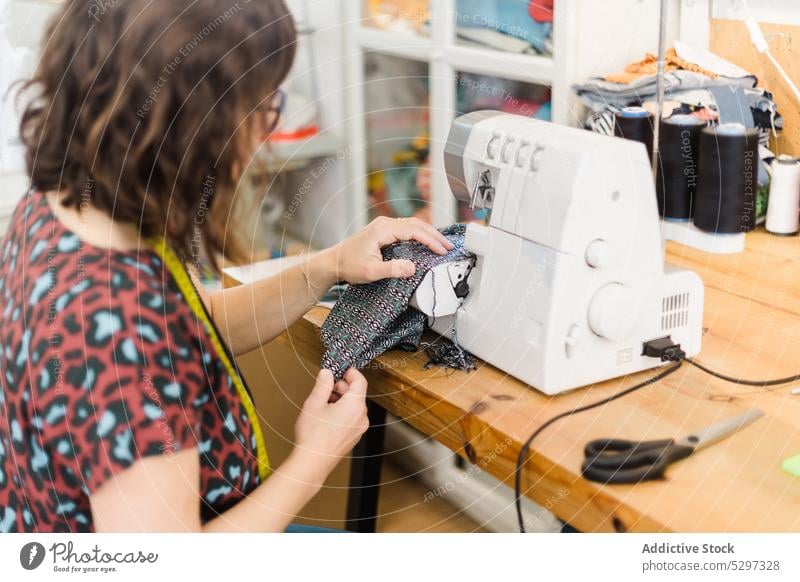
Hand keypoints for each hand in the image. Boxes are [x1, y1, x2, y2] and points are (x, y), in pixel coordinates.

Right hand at [293, 369, 369, 479]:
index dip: (350, 372)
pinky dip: (342, 412)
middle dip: (341, 387)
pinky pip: (352, 418)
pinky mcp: (354, 437)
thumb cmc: (313, 435)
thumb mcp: (314, 403)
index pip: (360, 381)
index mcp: (355, 406)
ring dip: (340, 400)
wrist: (313, 462)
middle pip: (356, 394)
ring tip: (322, 404)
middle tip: (325, 388)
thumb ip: (322, 384)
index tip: (339, 370)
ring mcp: (359, 429)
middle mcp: (361, 417)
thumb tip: (326, 373)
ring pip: (353, 406)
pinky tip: (326, 416)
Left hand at [311, 216, 453, 285]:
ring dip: (428, 234)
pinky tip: (426, 242)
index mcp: (383, 230)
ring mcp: (383, 226)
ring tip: (442, 245)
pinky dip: (419, 235)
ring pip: (412, 225)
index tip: (442, 251)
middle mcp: (384, 224)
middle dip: (434, 235)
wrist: (332, 262)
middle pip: (416, 225)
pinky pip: (406, 229)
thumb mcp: (371, 272)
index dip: (431, 241)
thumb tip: (413, 267)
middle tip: (449, 247)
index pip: (414, 231)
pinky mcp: (383, 232)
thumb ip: (393, 269)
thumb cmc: (348, 265)